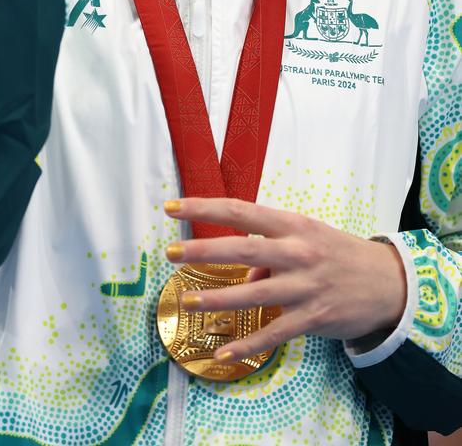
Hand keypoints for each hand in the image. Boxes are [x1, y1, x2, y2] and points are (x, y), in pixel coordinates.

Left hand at [164, 198, 406, 360]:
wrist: (388, 282)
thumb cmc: (337, 253)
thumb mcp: (306, 237)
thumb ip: (270, 250)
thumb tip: (244, 274)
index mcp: (291, 224)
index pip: (240, 210)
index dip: (204, 207)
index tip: (174, 206)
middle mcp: (297, 251)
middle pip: (243, 247)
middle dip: (203, 250)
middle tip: (171, 253)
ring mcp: (305, 285)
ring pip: (254, 292)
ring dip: (218, 299)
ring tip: (189, 302)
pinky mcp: (313, 317)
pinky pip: (274, 333)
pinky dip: (248, 345)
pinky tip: (224, 352)